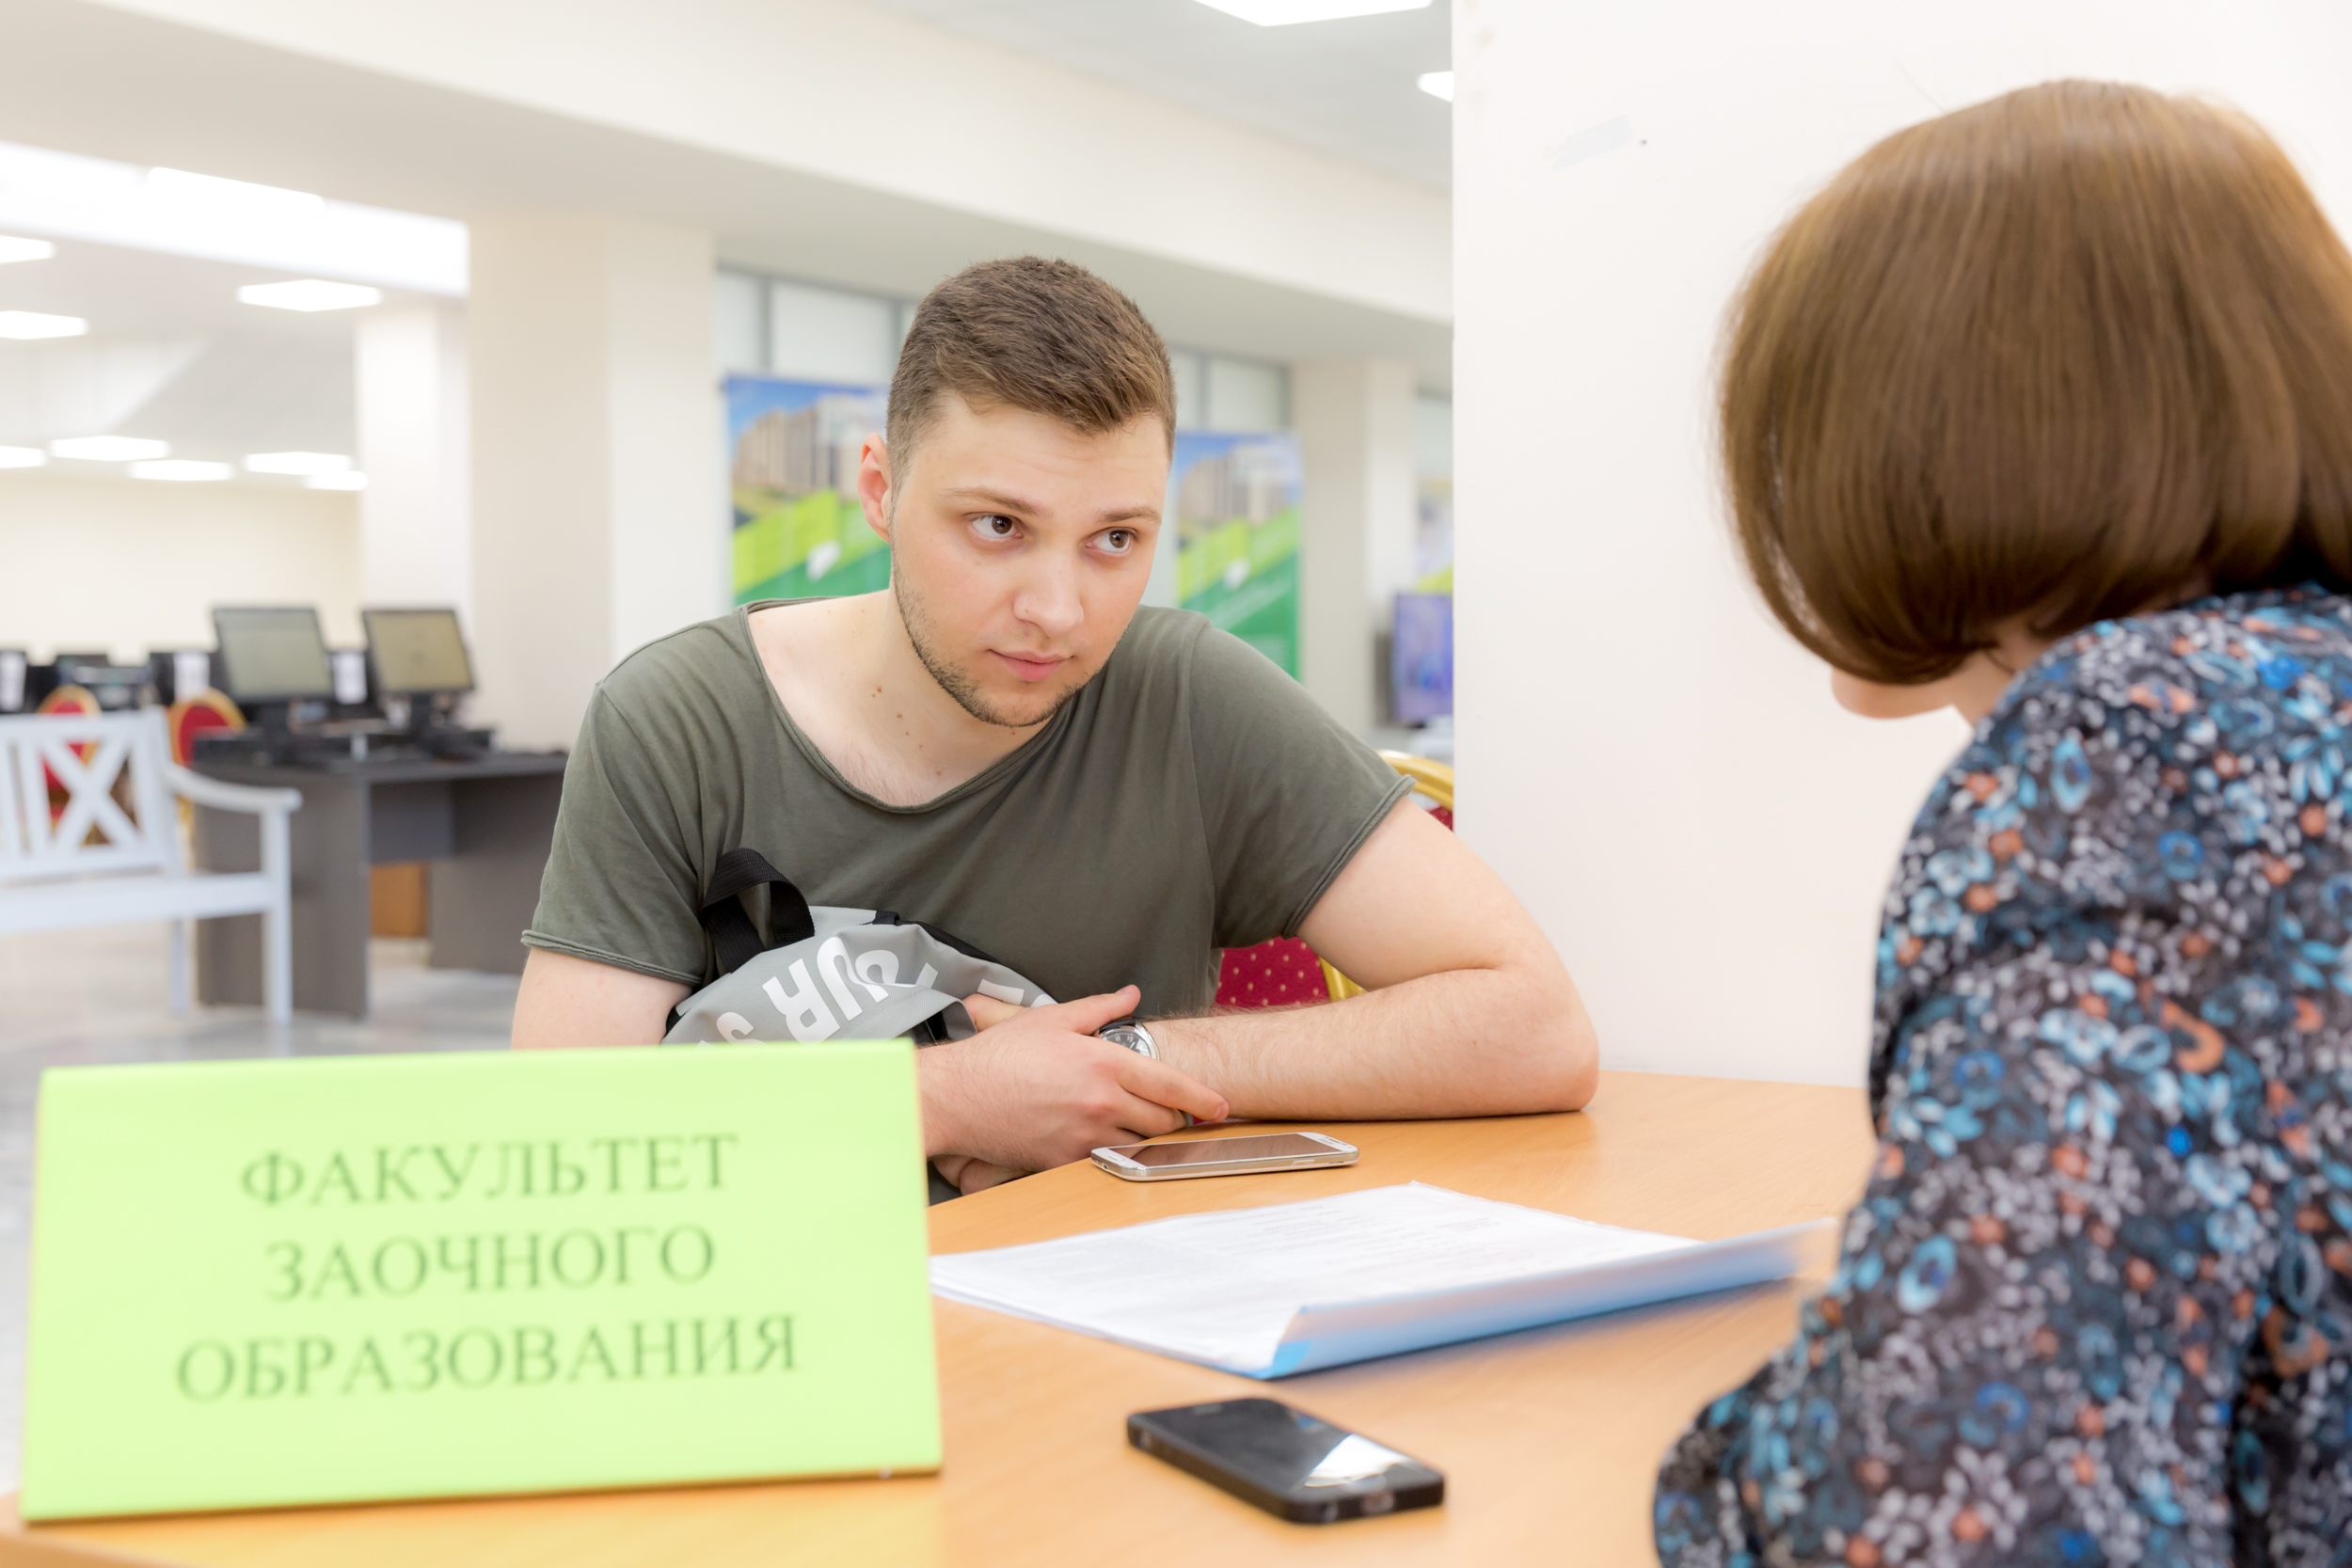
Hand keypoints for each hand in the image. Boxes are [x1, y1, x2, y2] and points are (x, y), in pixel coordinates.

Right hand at [917, 985, 1227, 1172]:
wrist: (956, 1096)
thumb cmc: (1001, 1055)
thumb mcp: (1052, 1019)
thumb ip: (1100, 1007)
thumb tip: (1132, 995)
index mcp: (1103, 1062)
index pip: (1170, 1085)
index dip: (1203, 1099)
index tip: (1221, 1107)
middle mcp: (1100, 1101)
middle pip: (1163, 1120)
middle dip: (1174, 1118)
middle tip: (1172, 1112)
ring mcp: (1083, 1135)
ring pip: (1139, 1143)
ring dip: (1147, 1136)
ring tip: (1141, 1125)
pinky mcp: (1064, 1161)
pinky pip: (1105, 1159)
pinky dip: (1114, 1150)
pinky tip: (1105, 1138)